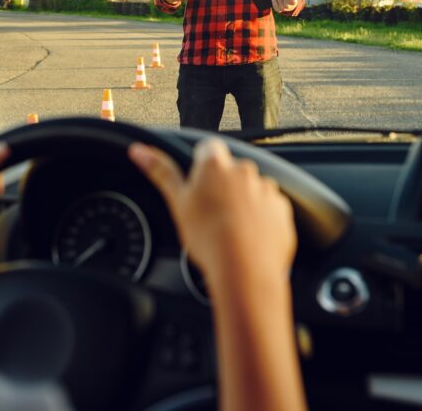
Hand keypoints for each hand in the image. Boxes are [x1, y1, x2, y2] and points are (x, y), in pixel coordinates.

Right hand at [128, 138, 295, 281]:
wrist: (245, 272)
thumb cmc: (208, 238)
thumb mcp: (177, 203)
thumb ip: (160, 171)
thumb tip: (139, 150)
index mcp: (216, 164)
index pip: (207, 149)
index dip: (200, 167)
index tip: (197, 188)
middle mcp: (245, 170)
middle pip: (229, 171)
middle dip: (222, 187)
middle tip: (210, 215)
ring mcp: (267, 190)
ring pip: (250, 191)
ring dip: (242, 203)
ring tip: (230, 231)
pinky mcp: (282, 211)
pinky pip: (269, 210)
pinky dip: (260, 220)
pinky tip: (248, 239)